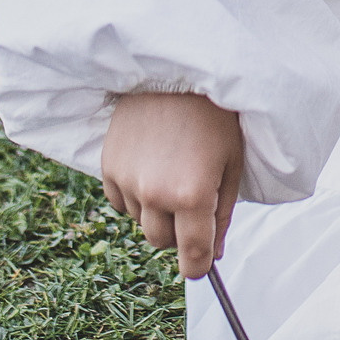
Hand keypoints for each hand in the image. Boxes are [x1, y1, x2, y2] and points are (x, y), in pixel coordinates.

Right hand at [101, 90, 244, 278]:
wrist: (175, 73)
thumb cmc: (213, 116)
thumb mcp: (231, 165)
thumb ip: (222, 215)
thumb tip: (212, 254)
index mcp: (192, 195)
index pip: (191, 256)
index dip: (198, 266)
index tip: (200, 264)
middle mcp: (155, 193)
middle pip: (161, 242)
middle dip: (178, 232)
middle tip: (192, 201)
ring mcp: (127, 180)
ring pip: (141, 221)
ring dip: (156, 211)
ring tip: (172, 172)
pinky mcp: (108, 166)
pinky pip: (120, 201)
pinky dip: (135, 195)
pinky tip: (151, 166)